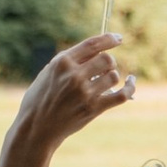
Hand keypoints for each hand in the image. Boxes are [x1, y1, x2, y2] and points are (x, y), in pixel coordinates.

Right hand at [8, 32, 137, 157]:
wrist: (36, 128)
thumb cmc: (39, 99)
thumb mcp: (48, 73)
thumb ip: (69, 62)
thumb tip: (95, 51)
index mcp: (62, 63)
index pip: (92, 44)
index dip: (108, 39)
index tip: (117, 38)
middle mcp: (74, 76)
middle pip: (106, 59)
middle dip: (108, 62)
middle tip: (103, 69)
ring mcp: (85, 93)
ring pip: (114, 76)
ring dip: (112, 76)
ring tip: (103, 82)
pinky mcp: (94, 108)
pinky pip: (121, 94)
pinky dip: (130, 87)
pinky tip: (130, 82)